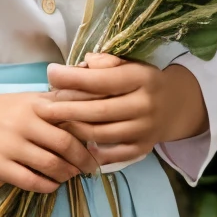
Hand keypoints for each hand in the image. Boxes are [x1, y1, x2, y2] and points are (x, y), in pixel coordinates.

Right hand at [0, 90, 100, 192]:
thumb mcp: (17, 101)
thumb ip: (46, 106)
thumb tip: (82, 115)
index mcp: (32, 103)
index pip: (73, 115)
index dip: (91, 131)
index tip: (101, 142)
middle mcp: (24, 121)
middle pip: (68, 143)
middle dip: (85, 159)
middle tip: (93, 168)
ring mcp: (10, 144)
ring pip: (52, 164)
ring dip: (67, 175)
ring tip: (71, 177)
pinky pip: (32, 181)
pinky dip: (48, 186)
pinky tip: (50, 186)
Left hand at [39, 53, 208, 164]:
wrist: (175, 104)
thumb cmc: (141, 80)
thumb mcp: (130, 64)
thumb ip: (106, 62)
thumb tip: (83, 64)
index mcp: (142, 78)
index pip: (102, 80)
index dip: (73, 77)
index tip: (50, 73)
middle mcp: (145, 105)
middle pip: (98, 111)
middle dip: (65, 109)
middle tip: (41, 106)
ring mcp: (145, 130)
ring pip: (100, 134)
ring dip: (73, 129)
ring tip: (53, 122)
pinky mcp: (142, 148)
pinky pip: (112, 154)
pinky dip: (91, 151)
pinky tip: (73, 143)